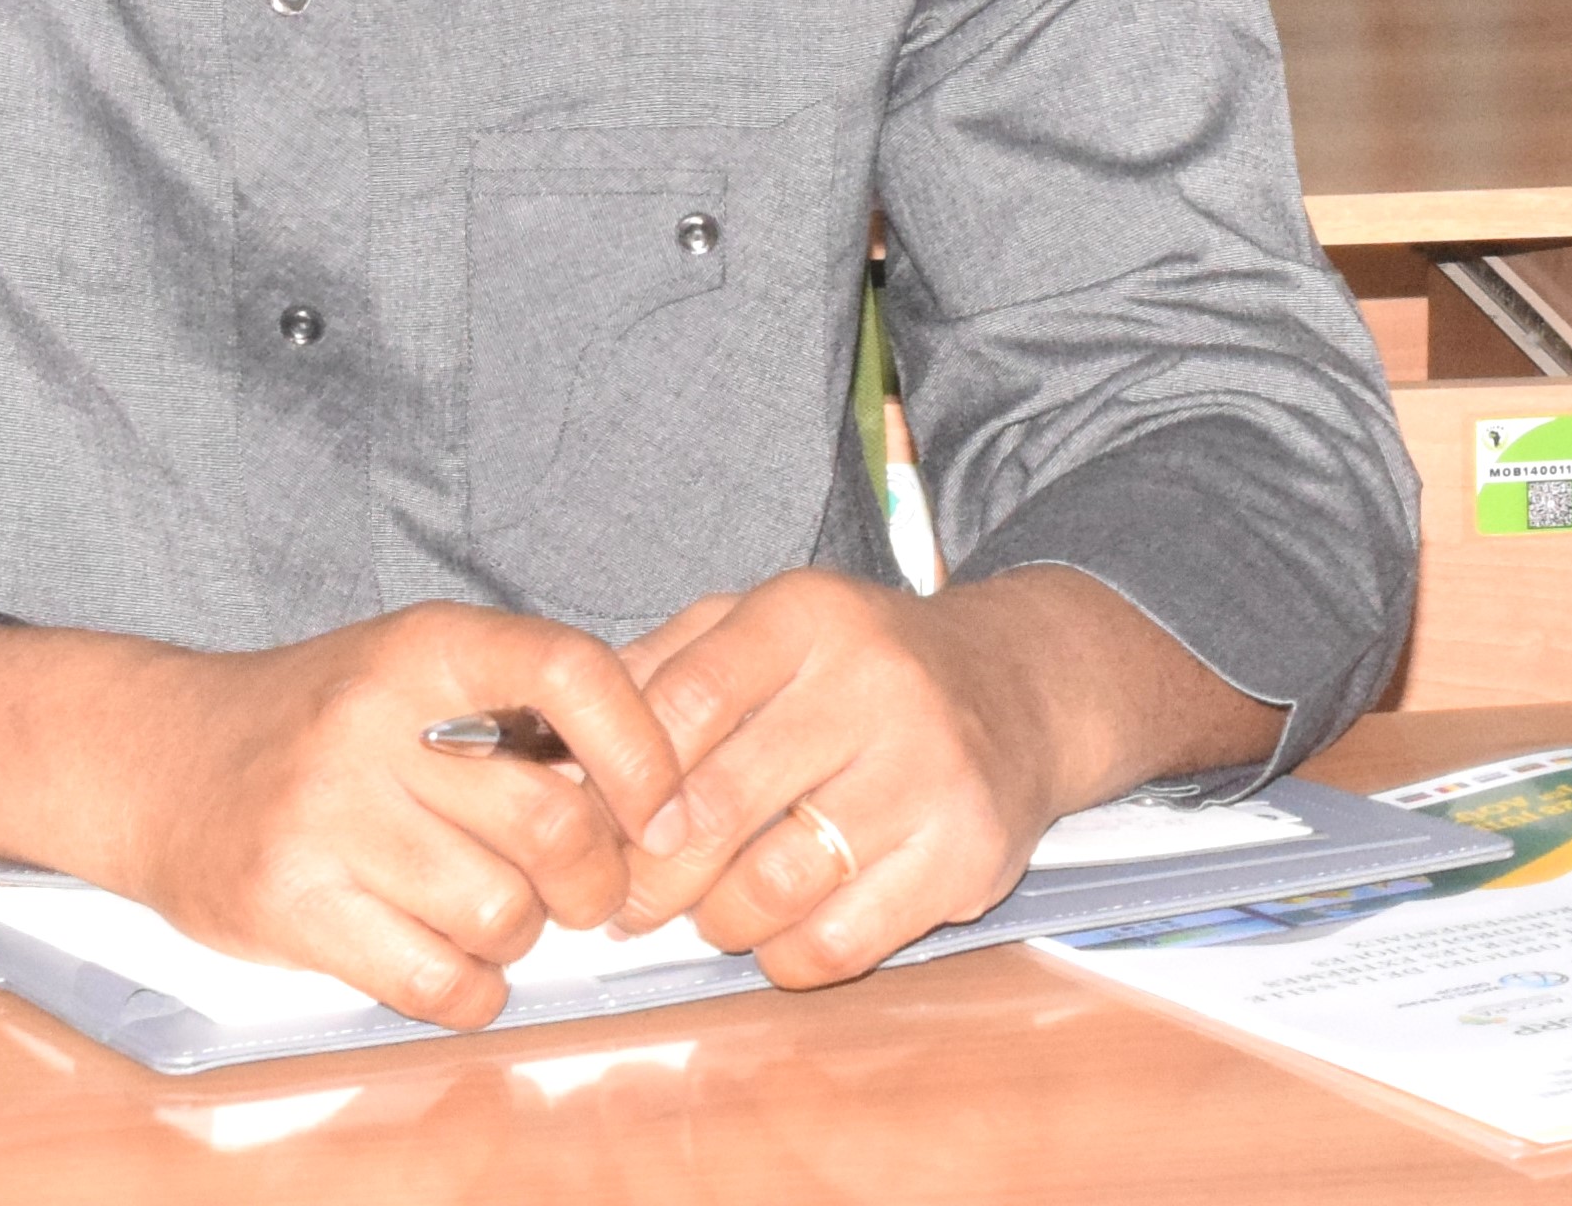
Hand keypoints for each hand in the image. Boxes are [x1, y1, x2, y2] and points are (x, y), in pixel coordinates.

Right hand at [0, 605, 689, 1029]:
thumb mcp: (418, 669)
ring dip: (524, 934)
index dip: (644, 746)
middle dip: (599, 876)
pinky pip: (433, 980)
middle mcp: (371, 724)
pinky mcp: (285, 908)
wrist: (157, 762)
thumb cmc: (326, 720)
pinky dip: (472, 990)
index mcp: (424, 647)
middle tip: (592, 889)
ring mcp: (322, 819)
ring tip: (501, 916)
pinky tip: (460, 966)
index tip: (664, 804)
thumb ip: (528, 707)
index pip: (571, 671)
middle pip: (552, 822)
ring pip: (499, 912)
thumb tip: (673, 778)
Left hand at [601, 566, 1276, 985]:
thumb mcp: (762, 629)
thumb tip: (548, 759)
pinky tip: (786, 926)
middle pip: (710, 810)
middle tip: (633, 896)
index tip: (602, 825)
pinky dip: (785, 955)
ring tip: (717, 906)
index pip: (679, 705)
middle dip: (649, 874)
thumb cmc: (858, 670)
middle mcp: (877, 683)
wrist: (1023, 691)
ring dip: (717, 919)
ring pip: (764, 891)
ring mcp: (928, 772)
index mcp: (811, 616)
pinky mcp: (966, 855)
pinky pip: (833, 945)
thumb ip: (656, 673)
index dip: (621, 785)